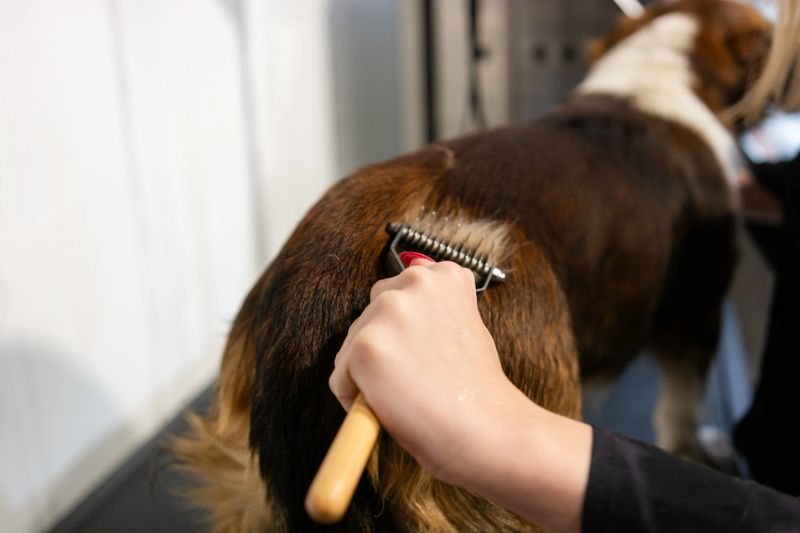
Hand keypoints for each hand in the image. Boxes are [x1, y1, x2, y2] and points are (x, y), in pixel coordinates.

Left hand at [329, 257, 523, 485]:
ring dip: (369, 373)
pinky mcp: (365, 347)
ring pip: (352, 347)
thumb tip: (412, 269)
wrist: (487, 430)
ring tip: (411, 392)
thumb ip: (435, 300)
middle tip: (418, 376)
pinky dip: (356, 399)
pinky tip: (393, 406)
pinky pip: (340, 379)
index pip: (399, 290)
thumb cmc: (477, 387)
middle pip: (370, 314)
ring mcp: (388, 312)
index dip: (409, 330)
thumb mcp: (466, 323)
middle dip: (385, 346)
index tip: (429, 352)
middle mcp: (415, 282)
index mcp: (443, 275)